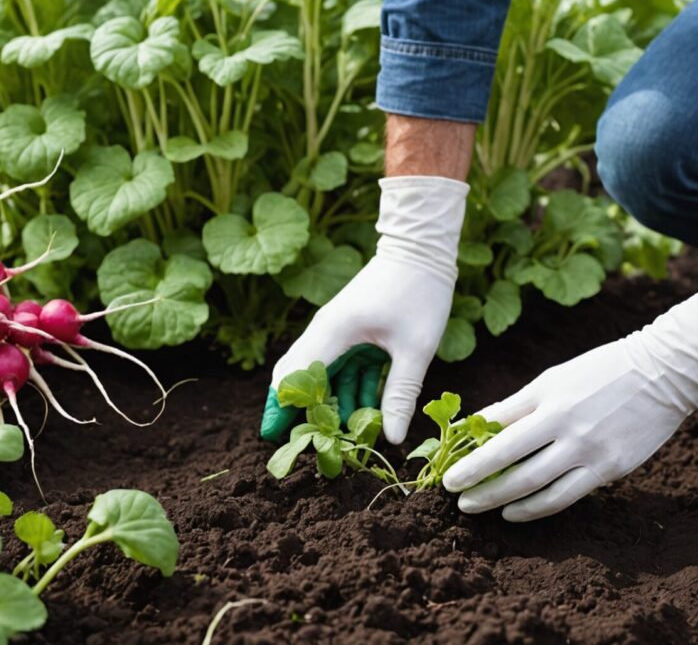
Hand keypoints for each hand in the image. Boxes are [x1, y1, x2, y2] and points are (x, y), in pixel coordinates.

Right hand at [261, 176, 469, 444]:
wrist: (422, 249)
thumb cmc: (420, 292)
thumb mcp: (416, 349)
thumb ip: (400, 394)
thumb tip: (392, 439)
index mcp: (333, 332)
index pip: (294, 376)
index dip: (282, 408)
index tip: (275, 437)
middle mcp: (326, 331)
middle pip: (298, 377)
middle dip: (300, 412)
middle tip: (305, 447)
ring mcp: (337, 331)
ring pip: (321, 376)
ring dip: (331, 405)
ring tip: (344, 440)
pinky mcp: (350, 331)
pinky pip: (341, 368)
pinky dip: (348, 390)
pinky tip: (365, 415)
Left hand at [443, 287, 697, 519]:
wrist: (663, 372)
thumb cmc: (599, 372)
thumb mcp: (552, 379)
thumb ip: (515, 405)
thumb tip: (475, 424)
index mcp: (550, 402)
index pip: (499, 436)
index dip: (470, 460)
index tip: (448, 475)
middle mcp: (568, 429)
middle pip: (513, 468)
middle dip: (479, 487)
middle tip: (455, 498)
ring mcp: (592, 452)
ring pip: (537, 489)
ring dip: (502, 502)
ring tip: (478, 508)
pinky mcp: (612, 469)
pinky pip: (566, 497)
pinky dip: (535, 508)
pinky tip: (515, 513)